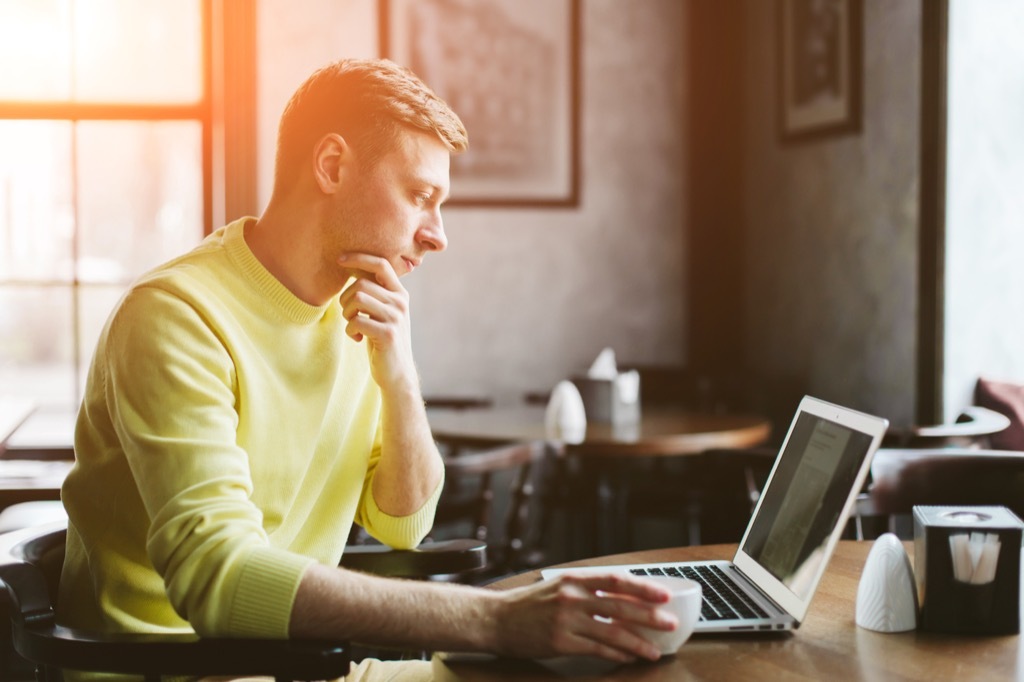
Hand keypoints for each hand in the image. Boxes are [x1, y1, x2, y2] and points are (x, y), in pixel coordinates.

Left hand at [337, 253, 416, 392]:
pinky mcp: (388, 334)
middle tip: (348, 314)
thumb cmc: (382, 339)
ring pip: (358, 299)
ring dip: (347, 313)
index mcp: (399, 293)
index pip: (381, 264)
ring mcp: (396, 318)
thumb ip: (374, 292)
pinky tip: (356, 338)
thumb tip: (352, 267)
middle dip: (345, 299)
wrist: (397, 372)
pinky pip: (356, 321)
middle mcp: (400, 303)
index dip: (359, 258)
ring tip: (352, 324)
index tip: (340, 260)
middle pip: (361, 284)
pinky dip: (349, 330)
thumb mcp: (381, 312)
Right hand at [493, 573, 676, 662]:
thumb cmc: (528, 604)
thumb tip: (620, 598)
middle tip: (669, 623)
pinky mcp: (561, 642)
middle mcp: (572, 596)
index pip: (616, 580)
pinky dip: (616, 654)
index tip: (663, 594)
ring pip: (612, 631)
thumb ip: (585, 590)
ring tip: (654, 650)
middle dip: (649, 616)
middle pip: (620, 606)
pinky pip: (597, 648)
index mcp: (574, 579)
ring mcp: (567, 620)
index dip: (643, 588)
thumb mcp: (557, 587)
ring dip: (637, 642)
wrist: (496, 619)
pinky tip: (628, 657)